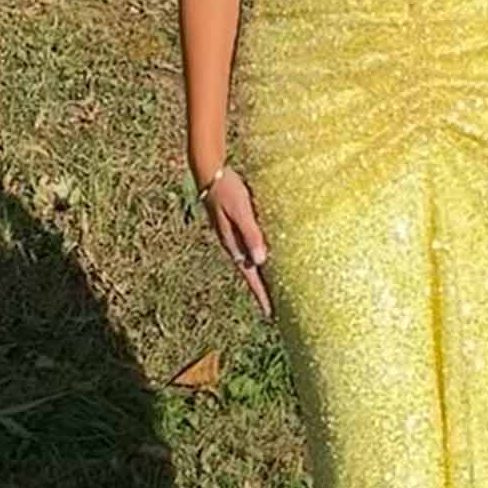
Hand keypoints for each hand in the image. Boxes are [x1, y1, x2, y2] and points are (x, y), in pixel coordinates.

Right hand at [201, 166, 272, 318]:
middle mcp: (233, 245)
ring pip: (249, 263)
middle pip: (251, 274)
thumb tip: (260, 261)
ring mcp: (232, 237)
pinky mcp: (235, 227)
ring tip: (274, 290)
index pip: (251, 276)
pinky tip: (266, 260)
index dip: (262, 295)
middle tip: (277, 310)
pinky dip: (258, 259)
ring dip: (261, 277)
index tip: (272, 315)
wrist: (209, 172)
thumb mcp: (240, 211)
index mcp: (233, 245)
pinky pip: (248, 249)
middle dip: (263, 292)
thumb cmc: (227, 190)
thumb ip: (251, 234)